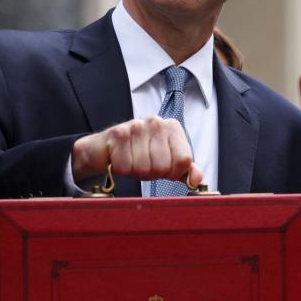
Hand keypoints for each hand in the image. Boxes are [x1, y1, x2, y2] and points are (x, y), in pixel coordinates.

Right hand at [71, 117, 202, 185]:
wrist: (105, 149)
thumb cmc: (138, 155)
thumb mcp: (166, 162)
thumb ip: (184, 169)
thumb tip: (196, 179)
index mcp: (172, 127)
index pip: (184, 160)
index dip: (172, 173)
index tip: (163, 169)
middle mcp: (156, 122)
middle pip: (163, 166)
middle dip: (151, 173)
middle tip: (142, 164)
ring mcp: (136, 125)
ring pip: (144, 168)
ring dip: (135, 172)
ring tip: (131, 161)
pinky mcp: (118, 133)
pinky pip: (125, 167)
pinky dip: (121, 170)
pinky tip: (119, 159)